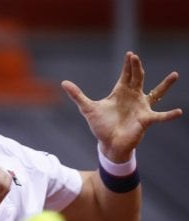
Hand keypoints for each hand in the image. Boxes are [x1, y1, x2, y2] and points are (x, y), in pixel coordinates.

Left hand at [61, 51, 182, 161]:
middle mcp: (133, 97)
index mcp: (120, 93)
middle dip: (136, 68)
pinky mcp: (145, 120)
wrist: (108, 144)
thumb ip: (77, 95)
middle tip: (135, 58)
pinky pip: (160, 116)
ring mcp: (141, 108)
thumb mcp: (88, 109)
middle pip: (137, 79)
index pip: (125, 75)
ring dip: (165, 85)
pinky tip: (178, 112)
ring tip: (175, 74)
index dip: (127, 65)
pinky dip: (169, 115)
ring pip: (156, 93)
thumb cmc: (100, 126)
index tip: (129, 54)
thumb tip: (64, 82)